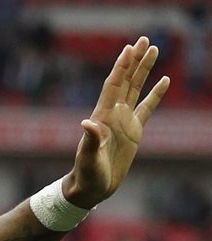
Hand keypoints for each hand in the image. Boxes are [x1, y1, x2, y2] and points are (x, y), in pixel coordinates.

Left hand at [65, 36, 168, 208]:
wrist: (91, 188)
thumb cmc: (86, 175)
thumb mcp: (88, 159)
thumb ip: (90, 141)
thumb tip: (87, 124)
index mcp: (102, 117)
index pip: (113, 86)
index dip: (121, 68)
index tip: (129, 49)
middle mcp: (113, 114)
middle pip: (126, 81)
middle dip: (135, 61)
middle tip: (145, 40)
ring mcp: (124, 121)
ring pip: (137, 89)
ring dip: (145, 70)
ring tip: (154, 50)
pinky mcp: (134, 131)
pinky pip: (148, 107)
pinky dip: (156, 94)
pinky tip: (165, 80)